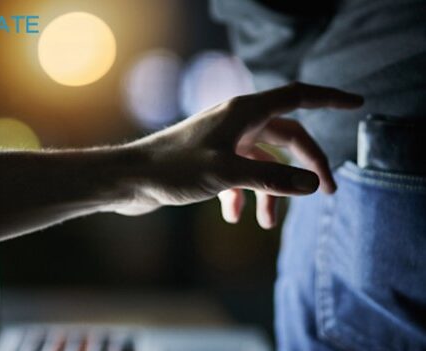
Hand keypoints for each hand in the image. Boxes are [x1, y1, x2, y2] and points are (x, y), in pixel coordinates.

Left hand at [117, 82, 362, 226]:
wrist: (129, 180)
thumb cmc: (173, 170)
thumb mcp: (228, 174)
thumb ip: (273, 178)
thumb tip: (313, 184)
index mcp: (243, 112)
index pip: (297, 97)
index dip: (329, 99)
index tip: (356, 105)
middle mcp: (235, 122)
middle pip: (286, 136)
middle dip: (306, 164)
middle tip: (327, 192)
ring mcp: (222, 141)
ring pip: (262, 162)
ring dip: (271, 191)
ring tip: (269, 224)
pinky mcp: (209, 160)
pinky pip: (239, 175)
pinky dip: (243, 196)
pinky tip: (233, 217)